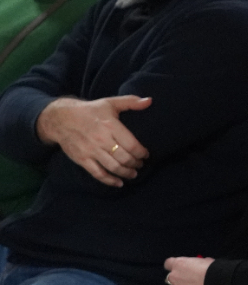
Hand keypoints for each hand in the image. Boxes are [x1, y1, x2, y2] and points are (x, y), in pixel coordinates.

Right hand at [36, 95, 150, 186]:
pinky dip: (109, 180)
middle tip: (140, 164)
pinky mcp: (82, 159)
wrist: (61, 119)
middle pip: (124, 158)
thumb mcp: (110, 102)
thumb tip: (149, 101)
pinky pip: (98, 173)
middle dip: (136, 164)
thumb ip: (131, 102)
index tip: (146, 155)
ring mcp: (91, 151)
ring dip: (126, 173)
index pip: (132, 145)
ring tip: (133, 174)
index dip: (141, 153)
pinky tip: (118, 183)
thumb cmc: (90, 110)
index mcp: (111, 126)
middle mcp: (102, 140)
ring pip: (113, 167)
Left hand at [164, 256, 212, 284]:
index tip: (180, 268)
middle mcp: (174, 277)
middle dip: (176, 280)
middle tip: (187, 281)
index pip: (168, 263)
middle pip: (169, 278)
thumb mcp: (203, 261)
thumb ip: (195, 265)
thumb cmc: (213, 269)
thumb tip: (197, 267)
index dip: (174, 266)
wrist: (218, 284)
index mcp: (179, 264)